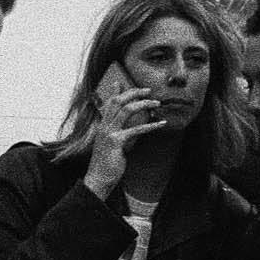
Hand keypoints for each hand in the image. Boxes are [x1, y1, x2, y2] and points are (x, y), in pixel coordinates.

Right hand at [82, 69, 160, 199]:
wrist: (99, 178)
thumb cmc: (108, 163)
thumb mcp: (114, 145)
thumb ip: (120, 133)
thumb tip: (129, 126)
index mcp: (103, 125)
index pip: (109, 102)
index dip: (117, 91)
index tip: (121, 81)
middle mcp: (104, 126)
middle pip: (118, 101)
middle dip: (134, 93)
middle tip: (149, 91)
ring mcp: (109, 133)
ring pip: (126, 110)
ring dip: (143, 104)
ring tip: (157, 104)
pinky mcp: (116, 142)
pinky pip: (135, 129)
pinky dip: (150, 125)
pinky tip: (161, 123)